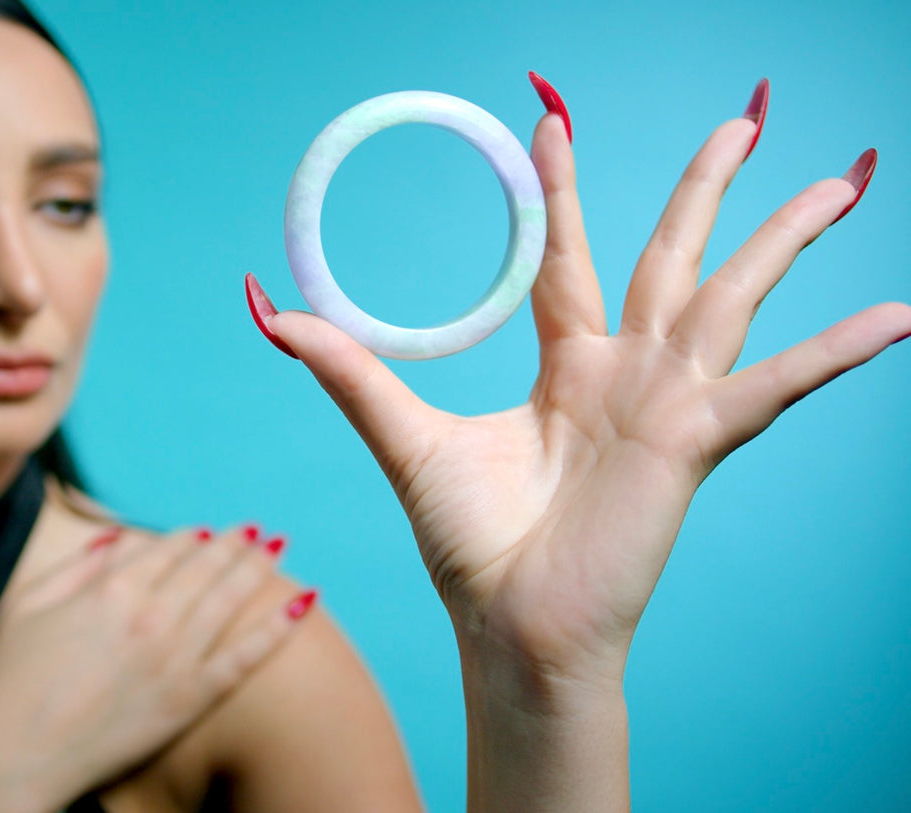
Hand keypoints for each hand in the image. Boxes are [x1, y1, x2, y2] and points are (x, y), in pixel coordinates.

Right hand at [0, 525, 309, 811]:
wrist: (12, 756)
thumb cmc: (9, 682)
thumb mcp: (26, 605)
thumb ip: (76, 566)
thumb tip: (119, 537)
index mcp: (110, 589)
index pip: (166, 548)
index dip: (191, 537)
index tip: (206, 532)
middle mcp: (150, 615)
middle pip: (206, 566)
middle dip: (235, 544)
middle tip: (257, 531)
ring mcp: (174, 658)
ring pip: (230, 600)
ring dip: (258, 568)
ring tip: (279, 549)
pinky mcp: (189, 699)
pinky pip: (244, 657)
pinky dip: (277, 628)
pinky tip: (304, 603)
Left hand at [246, 77, 909, 688]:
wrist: (512, 626)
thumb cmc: (470, 544)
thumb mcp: (401, 434)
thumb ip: (346, 368)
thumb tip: (266, 308)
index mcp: (564, 366)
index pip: (567, 256)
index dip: (562, 188)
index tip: (553, 116)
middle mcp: (624, 372)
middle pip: (676, 254)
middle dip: (709, 186)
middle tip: (747, 118)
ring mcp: (669, 403)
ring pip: (737, 295)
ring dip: (789, 237)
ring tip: (842, 178)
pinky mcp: (696, 441)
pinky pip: (778, 386)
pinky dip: (837, 352)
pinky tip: (899, 315)